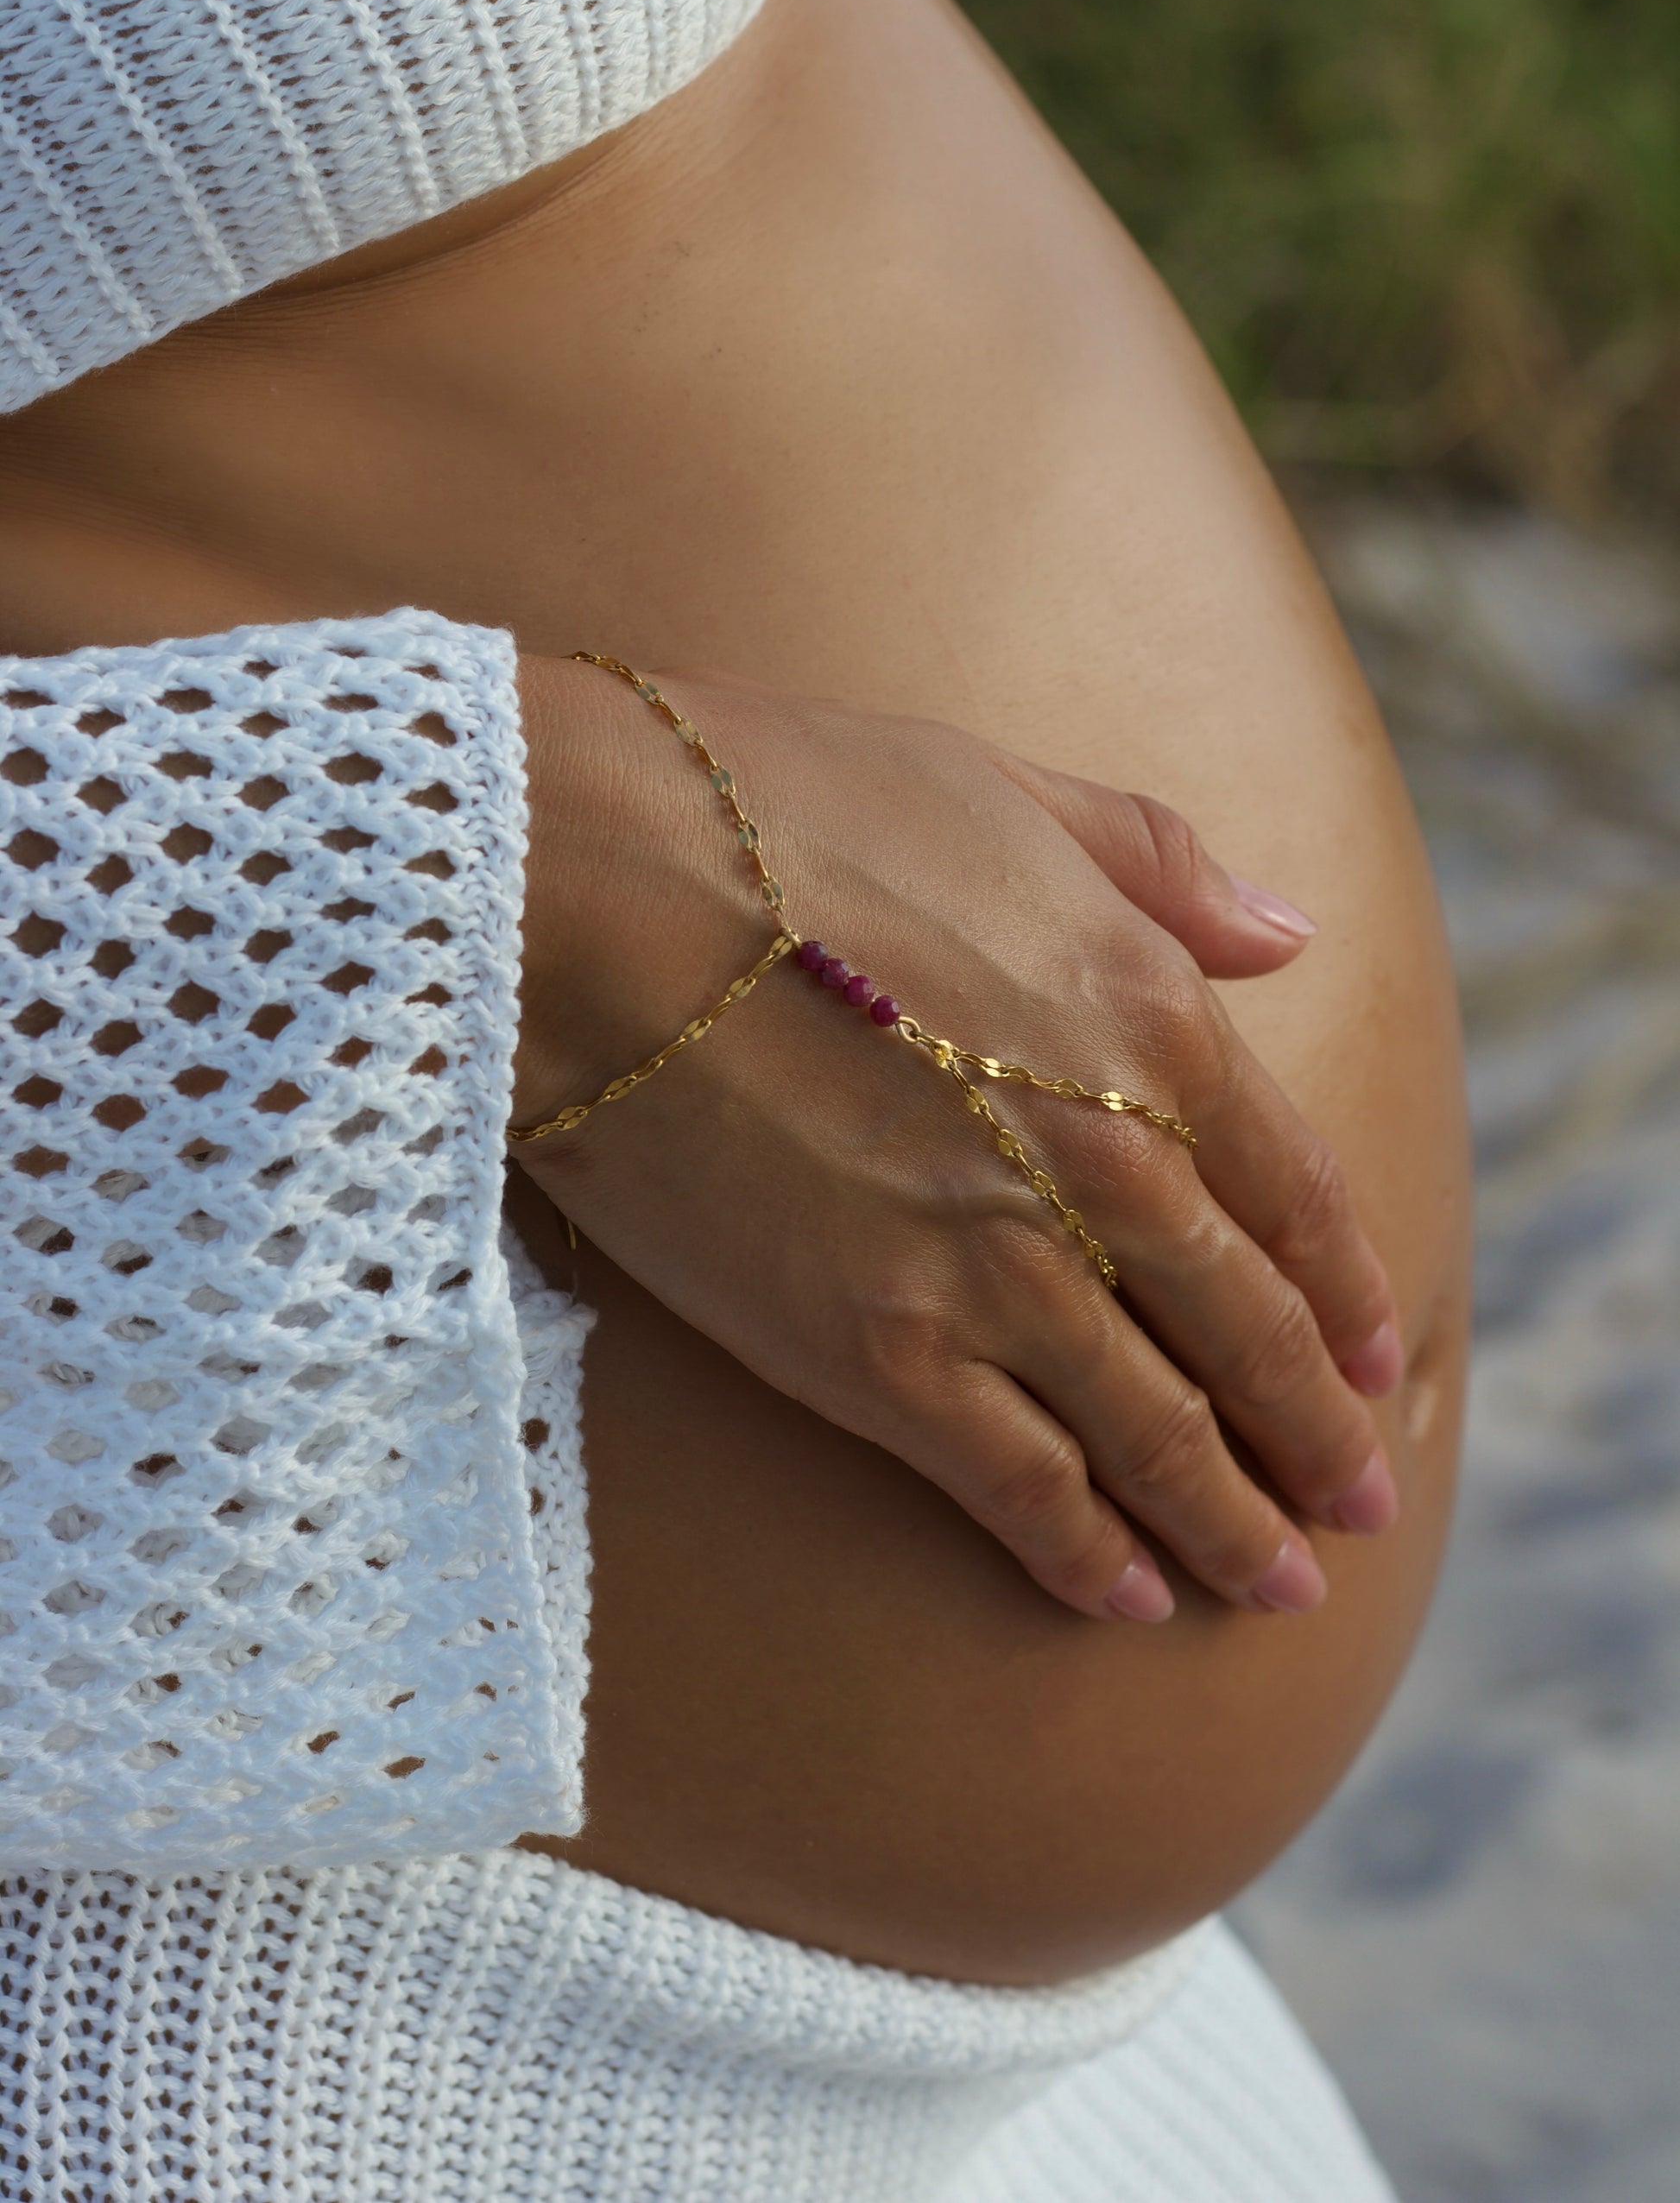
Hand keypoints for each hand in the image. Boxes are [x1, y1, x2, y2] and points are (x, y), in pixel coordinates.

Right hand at [512, 656, 1402, 1622]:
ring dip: (1231, 1521)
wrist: (601, 886)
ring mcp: (996, 1270)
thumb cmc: (787, 807)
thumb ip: (1162, 869)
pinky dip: (1084, 1550)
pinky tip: (1127, 1597)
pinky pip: (1018, 1481)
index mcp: (1151, 1022)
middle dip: (1316, 1434)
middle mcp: (1107, 1164)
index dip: (1346, 1292)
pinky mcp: (877, 1353)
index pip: (1293, 1194)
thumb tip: (1288, 934)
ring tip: (1280, 1586)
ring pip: (1154, 1431)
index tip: (1378, 1359)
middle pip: (1247, 1334)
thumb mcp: (1010, 793)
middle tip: (1360, 1505)